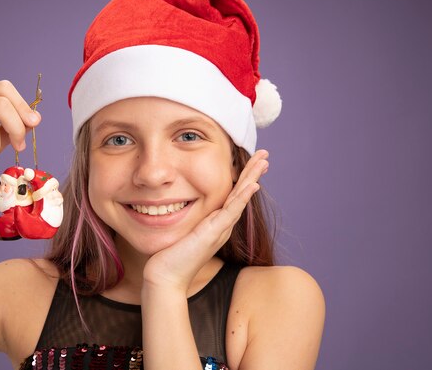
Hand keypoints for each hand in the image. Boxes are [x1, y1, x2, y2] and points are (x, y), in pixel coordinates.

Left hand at [142, 149, 269, 291]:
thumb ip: (186, 217)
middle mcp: (222, 225)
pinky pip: (231, 212)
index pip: (233, 195)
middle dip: (253, 172)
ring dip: (253, 178)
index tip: (253, 161)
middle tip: (265, 154)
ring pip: (240, 198)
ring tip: (264, 161)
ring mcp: (220, 229)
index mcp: (216, 223)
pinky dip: (242, 198)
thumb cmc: (169, 256)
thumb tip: (175, 202)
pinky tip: (252, 185)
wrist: (165, 278)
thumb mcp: (181, 230)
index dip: (244, 177)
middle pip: (242, 193)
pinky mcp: (213, 233)